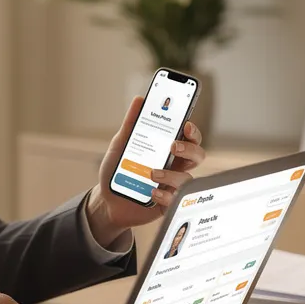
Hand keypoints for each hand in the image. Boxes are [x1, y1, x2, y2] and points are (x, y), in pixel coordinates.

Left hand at [85, 96, 206, 243]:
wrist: (106, 200)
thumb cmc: (117, 170)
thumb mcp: (120, 145)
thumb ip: (131, 124)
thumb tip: (139, 100)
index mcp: (167, 149)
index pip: (189, 137)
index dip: (192, 130)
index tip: (185, 125)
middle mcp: (174, 166)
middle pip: (197, 155)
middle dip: (189, 148)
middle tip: (173, 146)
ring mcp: (172, 185)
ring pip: (187, 178)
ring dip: (171, 175)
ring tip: (152, 174)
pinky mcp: (167, 203)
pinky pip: (176, 200)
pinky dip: (165, 196)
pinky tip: (152, 193)